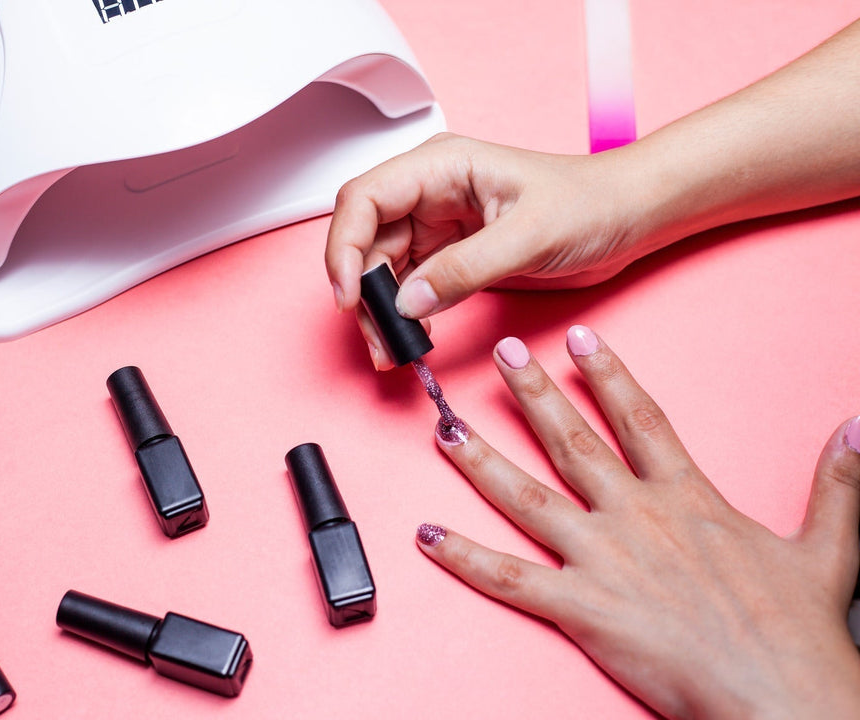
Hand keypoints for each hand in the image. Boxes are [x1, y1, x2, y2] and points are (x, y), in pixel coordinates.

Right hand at [325, 134, 648, 368]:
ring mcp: (435, 226)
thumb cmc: (589, 203)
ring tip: (392, 349)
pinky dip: (403, 317)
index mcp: (441, 166)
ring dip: (378, 311)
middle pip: (364, 240)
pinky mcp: (447, 257)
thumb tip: (407, 302)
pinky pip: (407, 288)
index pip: (364, 199)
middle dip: (361, 290)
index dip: (345, 247)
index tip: (351, 295)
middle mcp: (429, 193)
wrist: (626, 219)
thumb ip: (465, 268)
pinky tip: (414, 339)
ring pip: (380, 270)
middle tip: (378, 339)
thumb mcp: (530, 236)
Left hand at [416, 326, 859, 718]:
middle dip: (534, 393)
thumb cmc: (798, 631)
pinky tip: (426, 535)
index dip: (608, 375)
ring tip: (444, 427)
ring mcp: (603, 560)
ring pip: (527, 498)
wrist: (784, 696)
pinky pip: (509, 578)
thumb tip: (858, 426)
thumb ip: (838, 482)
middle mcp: (635, 517)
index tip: (581, 338)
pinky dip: (463, 557)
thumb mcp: (829, 547)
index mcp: (686, 499)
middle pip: (573, 441)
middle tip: (501, 352)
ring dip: (481, 460)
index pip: (640, 419)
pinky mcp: (581, 609)